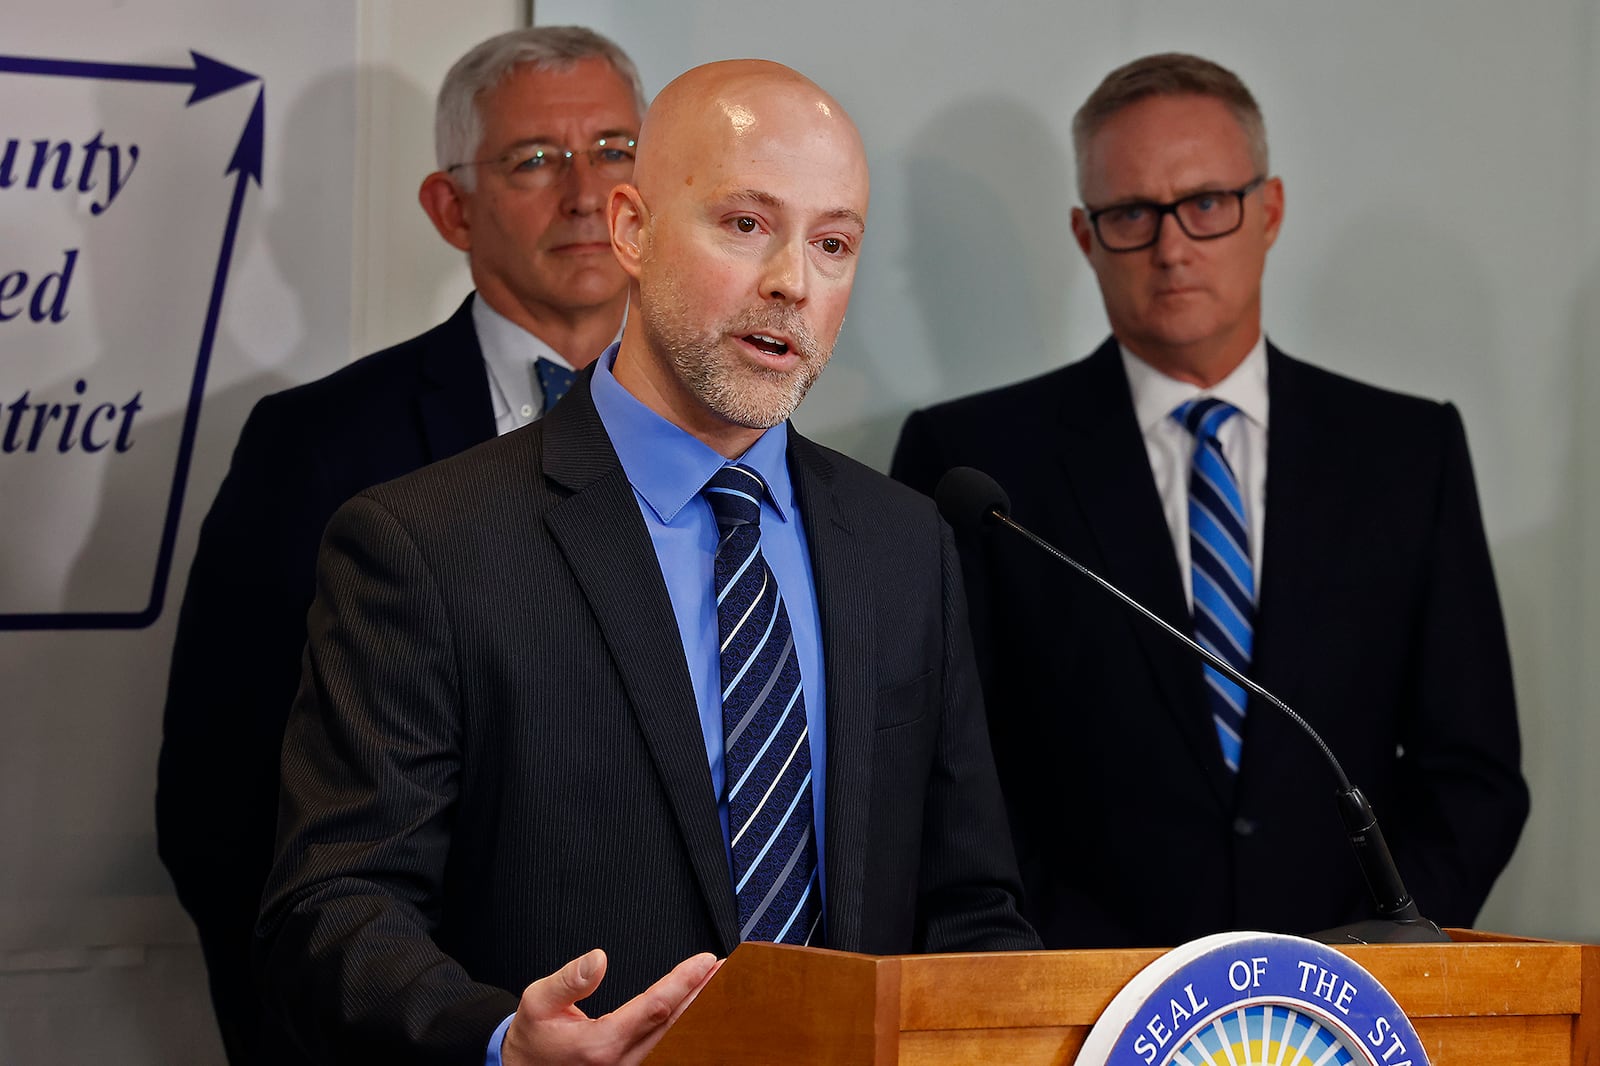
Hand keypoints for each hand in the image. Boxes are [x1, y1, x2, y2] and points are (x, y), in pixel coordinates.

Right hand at [500, 948, 720, 1065]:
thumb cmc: (533, 1036)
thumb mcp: (537, 1001)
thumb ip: (569, 980)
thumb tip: (598, 958)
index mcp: (600, 1044)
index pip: (655, 1007)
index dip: (683, 982)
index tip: (705, 961)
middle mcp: (620, 1062)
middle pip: (675, 1026)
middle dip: (704, 995)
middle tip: (727, 969)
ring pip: (675, 1041)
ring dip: (699, 1012)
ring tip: (718, 985)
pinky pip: (665, 1050)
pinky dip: (685, 1029)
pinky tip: (697, 1011)